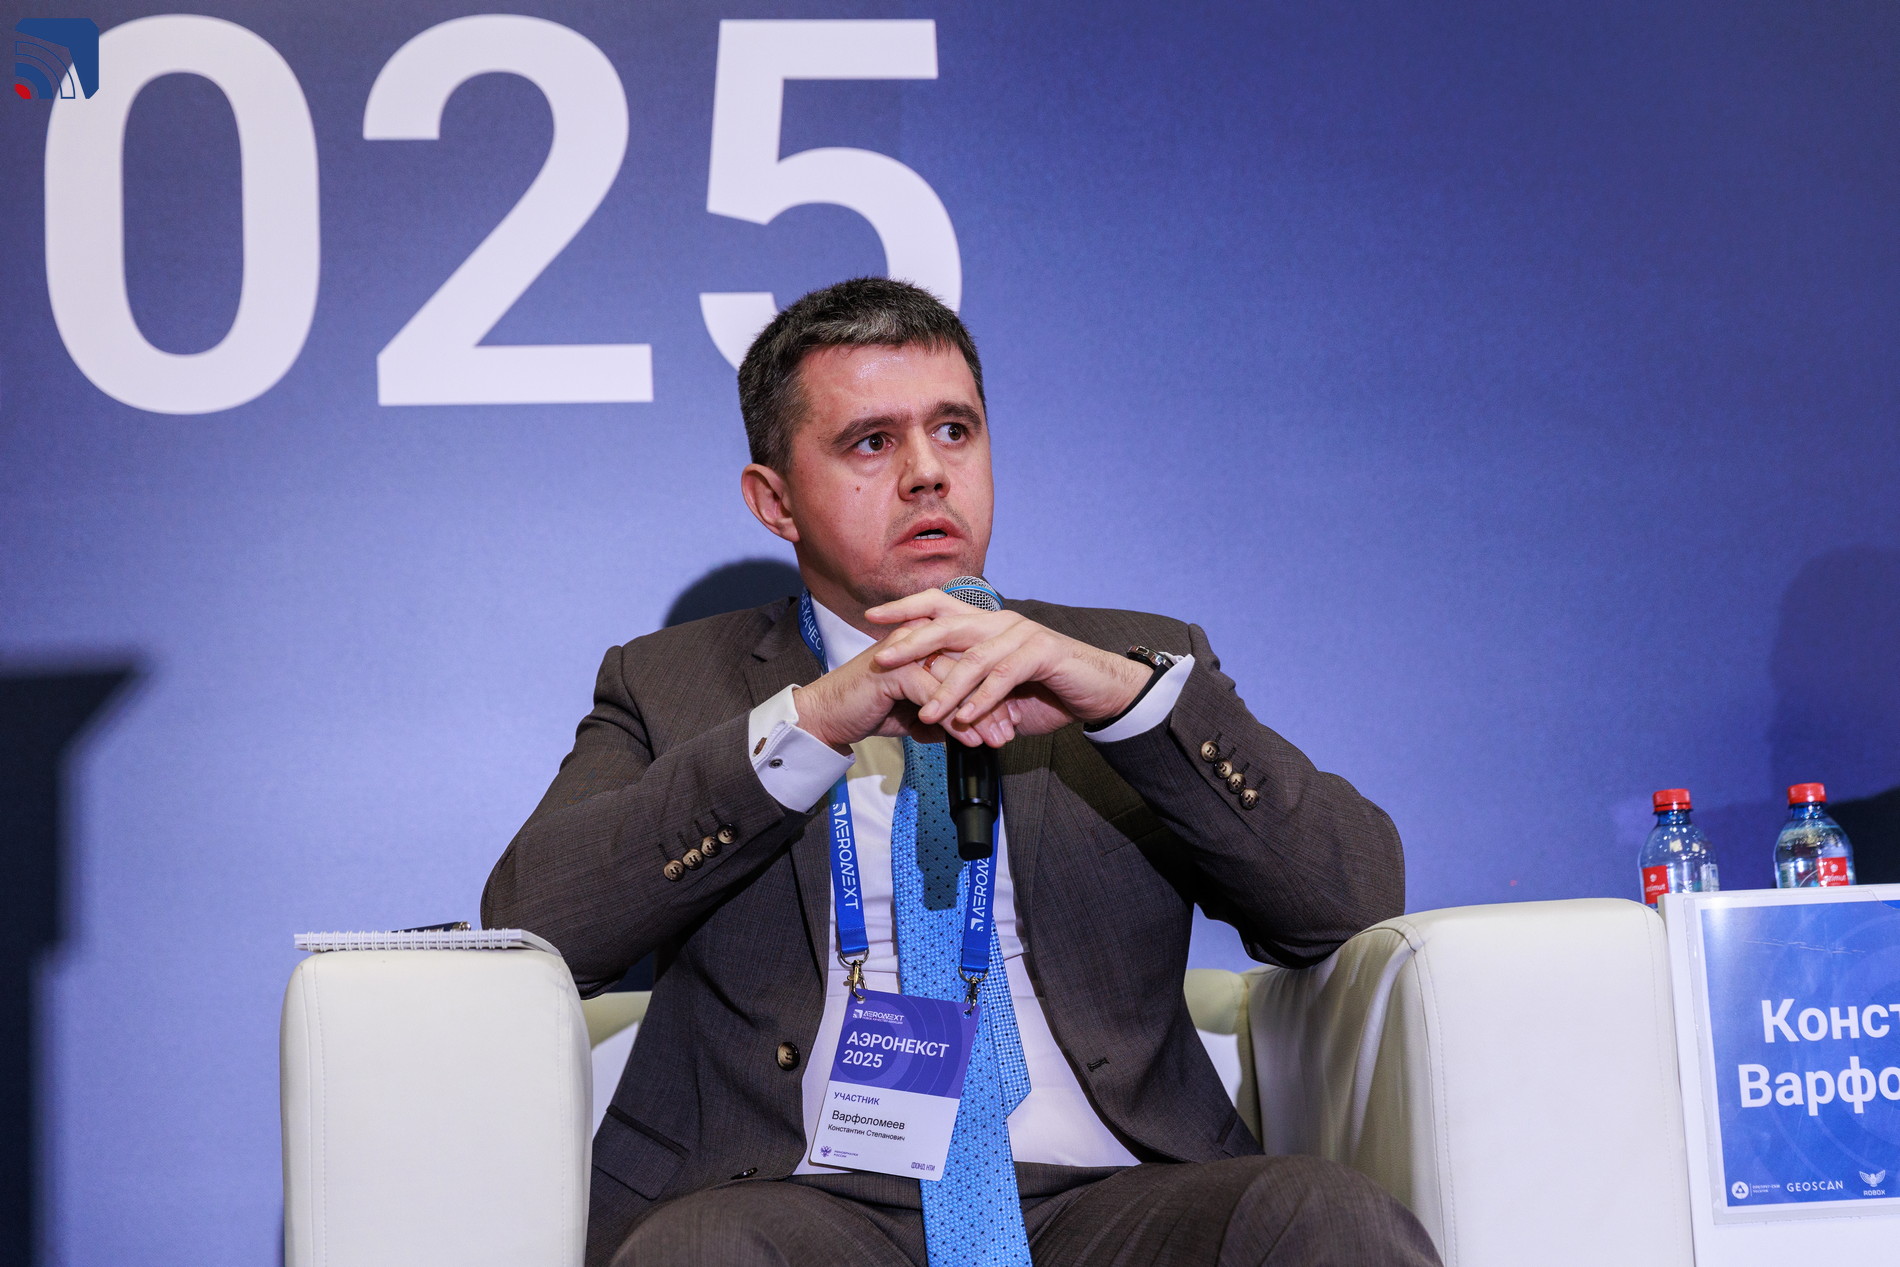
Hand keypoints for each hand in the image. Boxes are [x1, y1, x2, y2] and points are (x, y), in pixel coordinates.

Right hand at [792, 637, 1017, 752]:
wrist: (827, 715)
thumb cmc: (870, 708)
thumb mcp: (915, 710)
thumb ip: (943, 712)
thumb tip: (973, 732)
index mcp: (927, 638)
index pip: (972, 658)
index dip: (995, 688)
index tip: (1012, 718)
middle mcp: (920, 636)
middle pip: (971, 666)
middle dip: (995, 701)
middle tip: (1010, 731)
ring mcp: (908, 650)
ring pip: (958, 681)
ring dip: (981, 713)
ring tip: (997, 740)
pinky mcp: (897, 670)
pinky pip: (937, 696)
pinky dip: (956, 721)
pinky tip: (969, 741)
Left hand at [864, 590, 1151, 743]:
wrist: (1099, 691)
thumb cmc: (1047, 691)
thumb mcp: (999, 692)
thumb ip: (967, 691)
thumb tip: (928, 707)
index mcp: (987, 623)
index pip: (939, 605)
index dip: (905, 609)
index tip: (871, 618)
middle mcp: (1001, 621)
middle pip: (946, 624)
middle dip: (910, 641)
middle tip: (882, 660)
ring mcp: (1022, 634)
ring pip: (973, 658)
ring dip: (946, 688)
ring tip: (926, 712)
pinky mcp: (1042, 652)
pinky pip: (1004, 677)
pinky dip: (983, 699)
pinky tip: (967, 718)